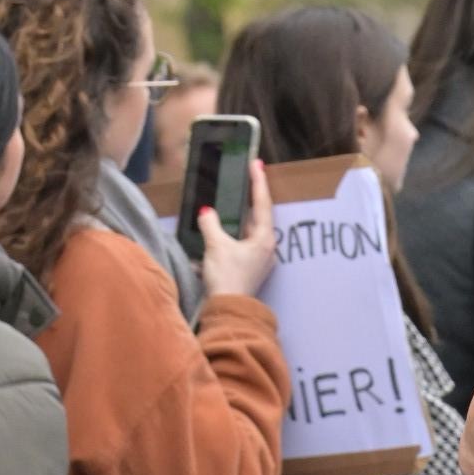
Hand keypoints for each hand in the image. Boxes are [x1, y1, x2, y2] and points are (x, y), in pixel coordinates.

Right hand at [196, 178, 279, 304]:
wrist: (229, 310)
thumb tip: (206, 212)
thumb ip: (211, 224)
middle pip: (259, 215)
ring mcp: (260, 258)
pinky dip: (235, 231)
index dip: (259, 182)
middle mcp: (267, 247)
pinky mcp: (250, 267)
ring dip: (241, 215)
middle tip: (246, 177)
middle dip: (251, 197)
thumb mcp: (216, 246)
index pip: (262, 203)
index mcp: (264, 239)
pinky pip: (244, 241)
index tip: (257, 164)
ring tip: (233, 199)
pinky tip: (225, 227)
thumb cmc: (227, 277)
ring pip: (251, 229)